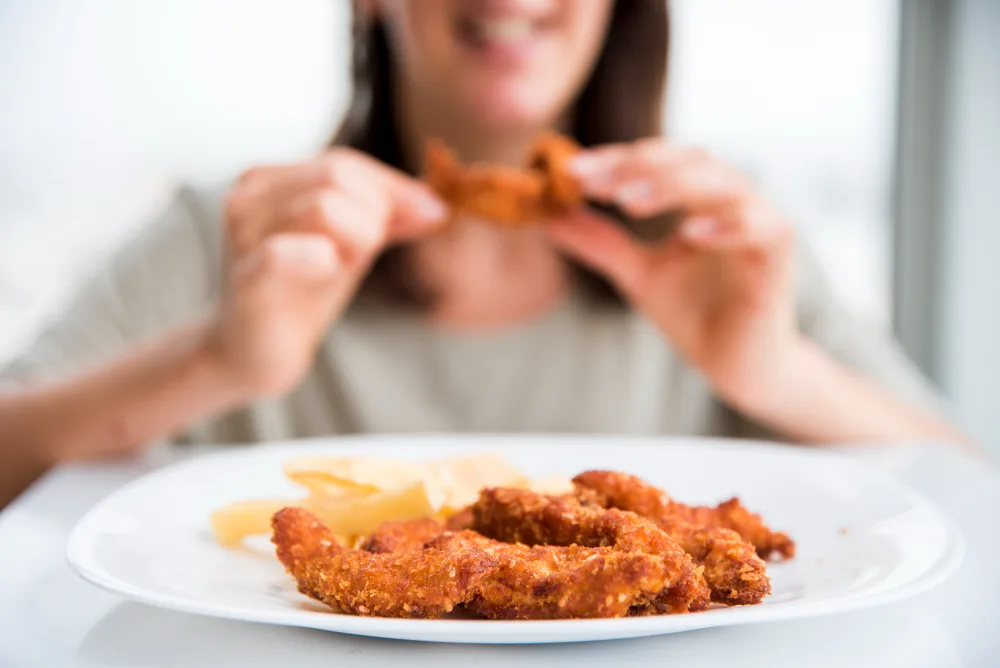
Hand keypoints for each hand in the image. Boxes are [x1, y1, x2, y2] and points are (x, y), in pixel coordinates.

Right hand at [211, 149, 447, 396]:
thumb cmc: (300, 292)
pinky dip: (319, 259)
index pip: (345, 163)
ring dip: (354, 240)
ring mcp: (242, 233)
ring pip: (322, 206)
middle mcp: (249, 194)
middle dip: (374, 215)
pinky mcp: (244, 276)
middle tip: (368, 254)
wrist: (255, 352)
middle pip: (337, 175)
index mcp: (272, 178)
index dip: (395, 188)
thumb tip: (435, 203)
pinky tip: (328, 271)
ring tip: (339, 267)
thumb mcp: (352, 244)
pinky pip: (283, 253)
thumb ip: (388, 216)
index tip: (432, 215)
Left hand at [546, 139, 799, 409]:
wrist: (735, 366)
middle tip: (595, 183)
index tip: (571, 170)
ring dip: (675, 186)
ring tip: (630, 201)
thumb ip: (599, 243)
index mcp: (699, 196)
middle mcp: (731, 200)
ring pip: (724, 184)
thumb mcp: (635, 274)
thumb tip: (549, 215)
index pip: (657, 160)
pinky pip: (761, 227)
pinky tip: (689, 232)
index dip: (615, 160)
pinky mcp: (779, 256)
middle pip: (690, 159)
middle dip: (640, 166)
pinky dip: (727, 225)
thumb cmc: (694, 314)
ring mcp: (759, 223)